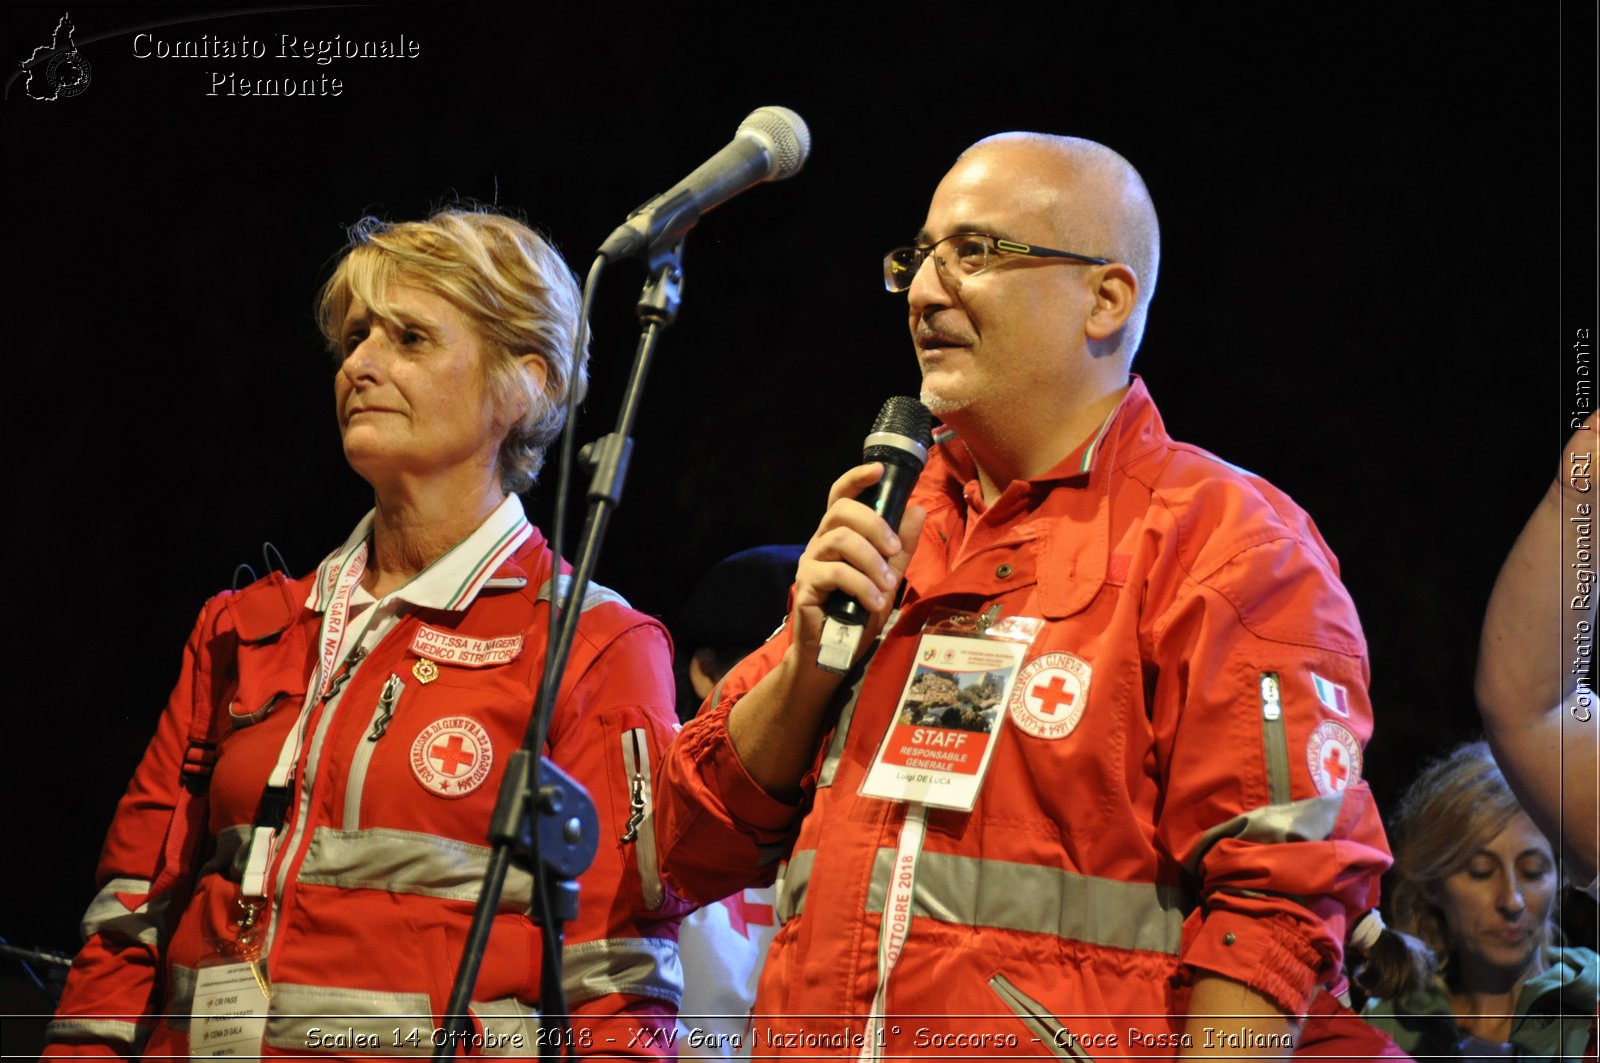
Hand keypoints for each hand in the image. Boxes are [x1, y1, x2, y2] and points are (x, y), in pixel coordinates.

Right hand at [785, 462, 925, 679]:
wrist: (834, 654)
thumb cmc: (858, 614)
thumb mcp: (888, 578)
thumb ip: (901, 547)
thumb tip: (917, 510)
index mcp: (838, 535)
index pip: (841, 495)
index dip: (857, 478)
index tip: (879, 470)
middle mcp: (820, 542)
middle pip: (841, 511)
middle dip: (874, 524)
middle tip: (893, 549)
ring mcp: (810, 563)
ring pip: (841, 540)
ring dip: (871, 560)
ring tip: (887, 585)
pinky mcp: (806, 586)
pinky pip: (835, 572)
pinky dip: (861, 585)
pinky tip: (875, 602)